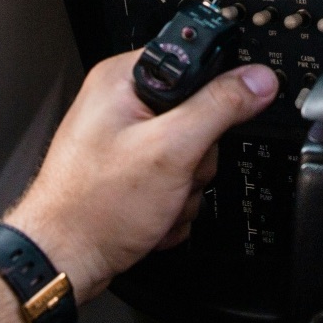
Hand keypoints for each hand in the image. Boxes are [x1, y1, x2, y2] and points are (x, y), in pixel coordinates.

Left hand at [2, 51, 277, 299]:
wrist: (65, 260)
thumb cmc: (93, 206)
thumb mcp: (171, 150)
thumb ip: (219, 108)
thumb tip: (257, 80)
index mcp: (124, 79)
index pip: (193, 62)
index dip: (213, 93)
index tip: (213, 122)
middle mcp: (123, 105)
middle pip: (200, 117)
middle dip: (196, 158)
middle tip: (172, 174)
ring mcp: (128, 143)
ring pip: (192, 156)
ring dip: (185, 189)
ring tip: (157, 200)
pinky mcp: (132, 174)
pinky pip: (177, 182)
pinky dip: (171, 205)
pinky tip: (150, 214)